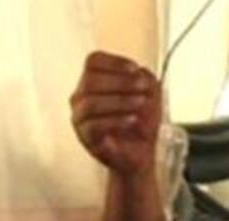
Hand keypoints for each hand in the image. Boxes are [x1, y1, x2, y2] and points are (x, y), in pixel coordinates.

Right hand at [70, 51, 162, 175]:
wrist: (140, 151)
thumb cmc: (140, 120)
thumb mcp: (149, 92)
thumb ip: (143, 77)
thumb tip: (136, 74)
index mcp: (93, 81)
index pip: (93, 61)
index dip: (114, 62)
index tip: (135, 69)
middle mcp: (81, 97)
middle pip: (90, 80)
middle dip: (120, 82)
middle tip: (142, 87)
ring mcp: (80, 118)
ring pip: (90, 102)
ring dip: (119, 101)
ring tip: (140, 103)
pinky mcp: (85, 138)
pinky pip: (94, 126)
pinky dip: (116, 120)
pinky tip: (132, 120)